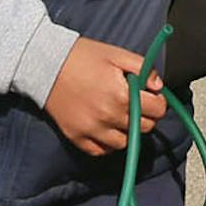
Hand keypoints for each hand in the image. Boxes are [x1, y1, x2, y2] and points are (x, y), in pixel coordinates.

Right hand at [44, 37, 166, 156]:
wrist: (46, 65)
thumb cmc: (83, 57)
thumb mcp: (118, 54)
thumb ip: (143, 69)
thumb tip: (158, 86)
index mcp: (122, 96)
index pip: (157, 110)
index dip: (159, 101)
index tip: (152, 95)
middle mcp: (108, 117)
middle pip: (144, 127)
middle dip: (146, 115)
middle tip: (137, 102)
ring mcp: (92, 130)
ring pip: (124, 142)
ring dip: (128, 130)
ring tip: (121, 114)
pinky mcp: (77, 137)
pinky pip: (101, 151)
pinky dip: (108, 143)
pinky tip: (106, 127)